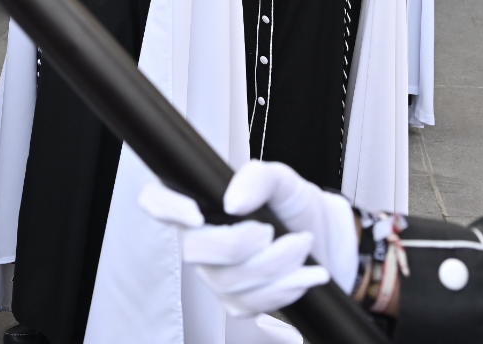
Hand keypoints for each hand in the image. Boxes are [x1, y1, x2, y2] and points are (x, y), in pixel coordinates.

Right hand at [137, 161, 357, 317]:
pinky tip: (306, 274)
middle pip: (196, 250)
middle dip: (242, 243)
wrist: (325, 238)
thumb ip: (257, 178)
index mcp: (203, 201)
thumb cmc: (294, 205)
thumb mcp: (283, 180)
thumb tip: (233, 200)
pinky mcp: (237, 301)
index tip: (196, 214)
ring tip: (303, 244)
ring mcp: (216, 274)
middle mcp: (200, 240)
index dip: (165, 208)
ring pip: (229, 281)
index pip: (157, 200)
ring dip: (275, 264)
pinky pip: (251, 304)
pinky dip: (285, 288)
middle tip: (274, 228)